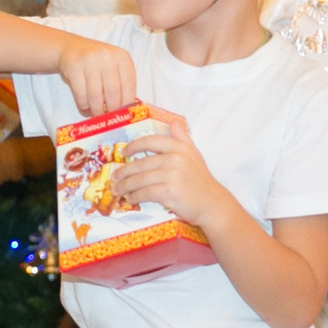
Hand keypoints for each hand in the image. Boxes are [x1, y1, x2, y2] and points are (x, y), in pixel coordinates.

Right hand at [56, 37, 136, 117]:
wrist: (71, 48)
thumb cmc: (95, 63)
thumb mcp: (112, 66)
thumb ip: (120, 83)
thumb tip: (124, 110)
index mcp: (122, 57)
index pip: (129, 84)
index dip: (126, 103)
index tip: (123, 114)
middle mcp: (107, 56)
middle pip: (113, 91)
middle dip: (111, 110)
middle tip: (108, 119)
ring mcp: (90, 60)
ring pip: (96, 95)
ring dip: (96, 110)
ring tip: (96, 115)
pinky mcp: (74, 67)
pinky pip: (80, 94)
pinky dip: (83, 106)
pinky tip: (85, 108)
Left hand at [112, 115, 228, 225]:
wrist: (212, 204)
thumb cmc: (201, 181)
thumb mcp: (194, 155)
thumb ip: (182, 138)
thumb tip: (172, 124)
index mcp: (179, 147)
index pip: (150, 141)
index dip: (133, 146)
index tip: (124, 152)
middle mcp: (175, 158)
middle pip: (140, 163)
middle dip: (124, 172)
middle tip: (114, 177)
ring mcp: (171, 175)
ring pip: (140, 179)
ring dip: (125, 186)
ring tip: (118, 190)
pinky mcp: (169, 191)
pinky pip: (145, 193)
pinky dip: (135, 196)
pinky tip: (130, 198)